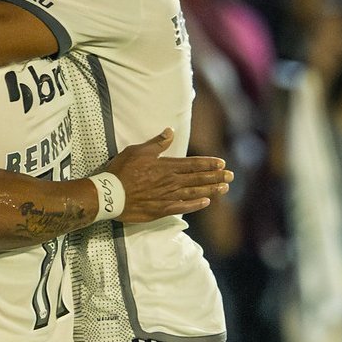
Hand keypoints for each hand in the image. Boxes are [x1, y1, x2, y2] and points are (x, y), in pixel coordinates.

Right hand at [106, 129, 230, 222]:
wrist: (110, 194)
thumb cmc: (121, 170)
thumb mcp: (137, 151)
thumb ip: (156, 143)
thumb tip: (170, 132)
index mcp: (166, 166)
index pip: (193, 164)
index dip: (208, 163)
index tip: (222, 163)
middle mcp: (171, 181)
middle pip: (198, 178)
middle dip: (216, 176)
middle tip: (231, 175)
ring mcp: (168, 196)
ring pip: (194, 192)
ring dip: (211, 190)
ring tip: (225, 188)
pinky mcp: (161, 210)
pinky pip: (183, 207)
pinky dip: (195, 204)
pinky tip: (206, 202)